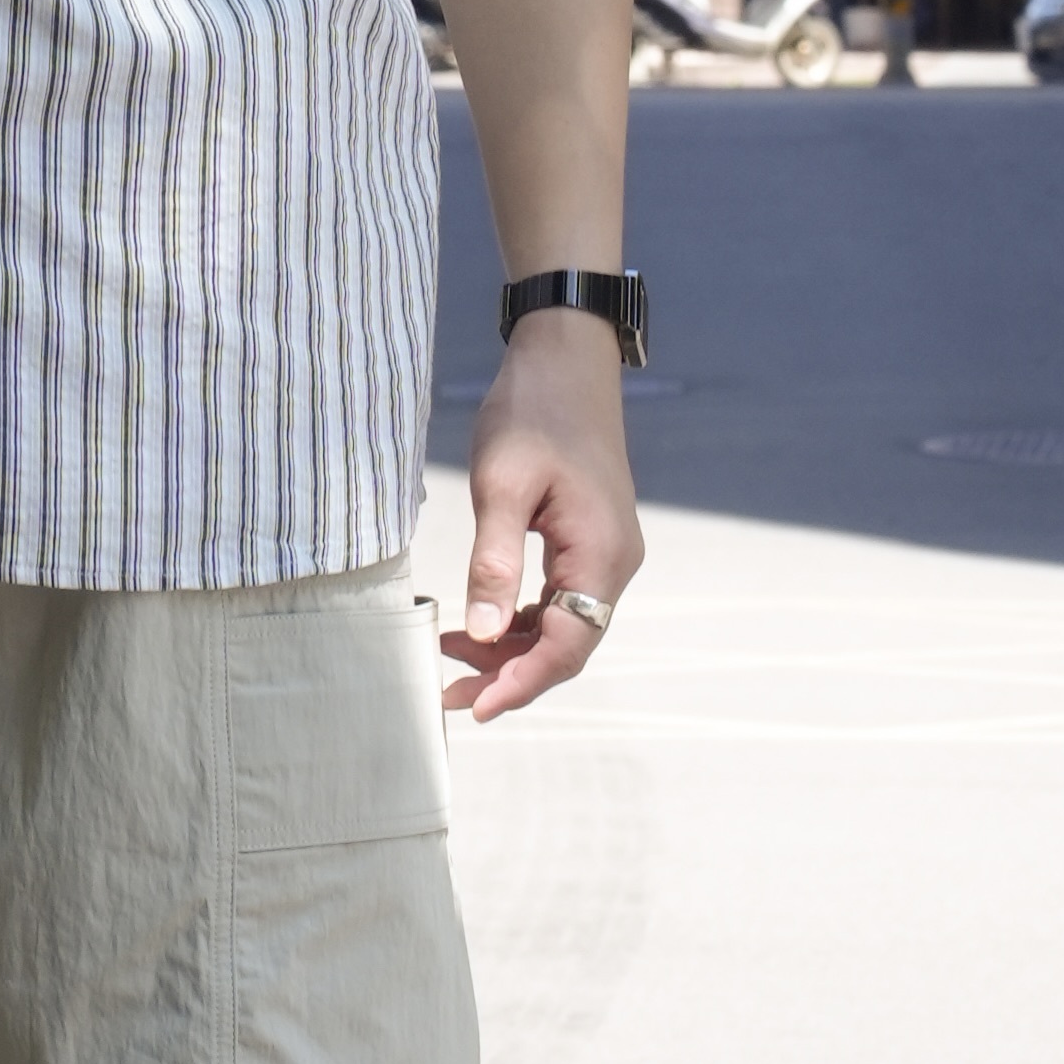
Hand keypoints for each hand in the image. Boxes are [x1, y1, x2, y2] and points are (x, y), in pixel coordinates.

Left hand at [439, 310, 642, 724]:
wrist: (566, 356)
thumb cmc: (534, 411)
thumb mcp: (502, 485)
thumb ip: (494, 561)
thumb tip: (481, 633)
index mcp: (602, 554)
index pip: (566, 646)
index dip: (520, 683)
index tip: (472, 707)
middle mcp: (615, 562)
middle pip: (567, 644)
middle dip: (509, 674)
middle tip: (448, 693)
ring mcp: (606, 551)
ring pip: (561, 624)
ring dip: (510, 647)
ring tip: (450, 656)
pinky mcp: (589, 539)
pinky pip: (558, 598)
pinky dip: (518, 617)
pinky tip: (477, 620)